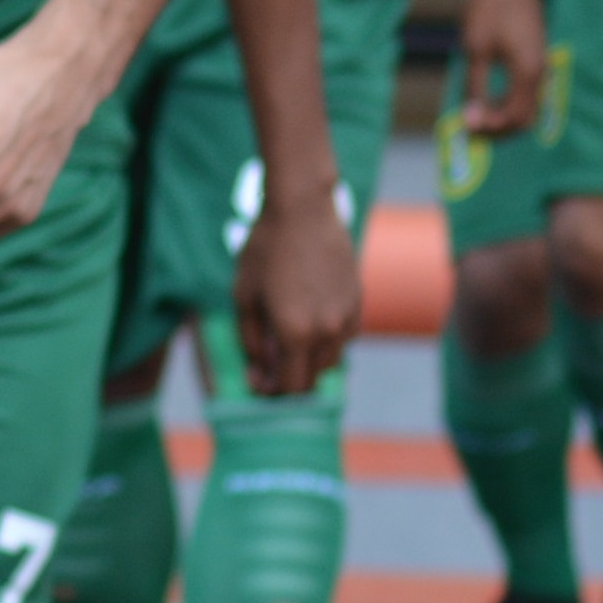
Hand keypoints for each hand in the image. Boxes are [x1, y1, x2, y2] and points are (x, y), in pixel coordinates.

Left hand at [229, 176, 359, 398]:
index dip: (274, 393)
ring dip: (308, 359)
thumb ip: (252, 340)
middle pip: (313, 378)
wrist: (302, 210)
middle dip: (289, 378)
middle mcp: (328, 332)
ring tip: (284, 336)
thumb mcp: (244, 296)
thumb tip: (260, 369)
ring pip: (330, 359)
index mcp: (297, 334)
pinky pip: (343, 336)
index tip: (259, 382)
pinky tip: (307, 317)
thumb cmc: (265, 249)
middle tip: (266, 363)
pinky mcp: (358, 302)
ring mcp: (347, 317)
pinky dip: (326, 339)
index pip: (293, 388)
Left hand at [454, 0, 544, 139]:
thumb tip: (471, 120)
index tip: (466, 129)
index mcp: (527, 73)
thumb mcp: (476, 48)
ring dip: (504, 118)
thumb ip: (476, 86)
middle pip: (525, 119)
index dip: (491, 130)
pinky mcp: (537, 60)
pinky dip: (510, 103)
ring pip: (529, 108)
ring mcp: (541, 67)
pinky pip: (528, 94)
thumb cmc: (490, 8)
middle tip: (471, 130)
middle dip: (499, 130)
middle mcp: (540, 75)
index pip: (514, 118)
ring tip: (476, 117)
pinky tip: (489, 100)